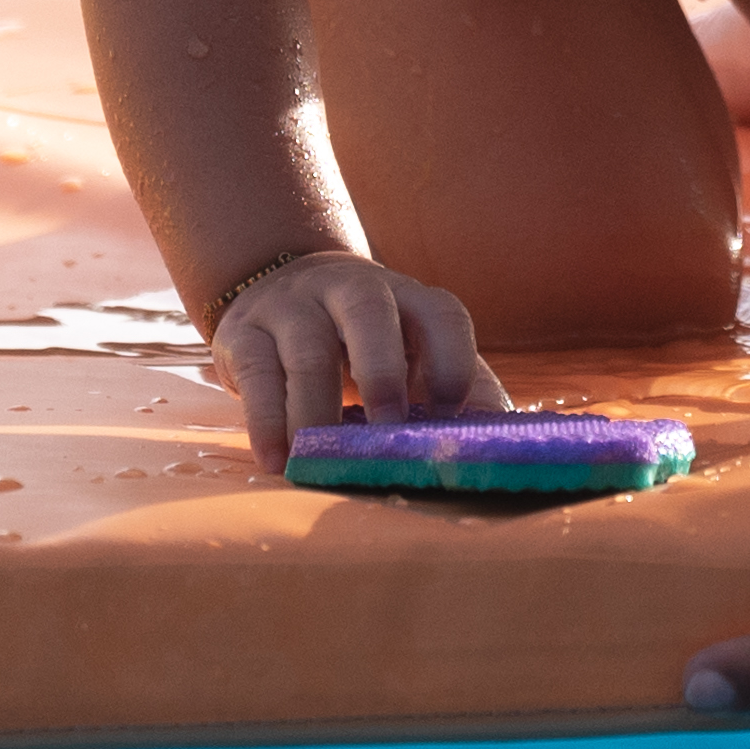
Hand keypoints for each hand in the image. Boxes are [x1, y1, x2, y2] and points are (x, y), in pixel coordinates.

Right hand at [210, 247, 502, 469]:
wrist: (280, 288)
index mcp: (408, 298)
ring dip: (315, 410)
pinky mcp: (245, 333)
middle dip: (381, 370)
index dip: (453, 357)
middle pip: (370, 312)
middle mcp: (352, 290)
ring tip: (319, 460)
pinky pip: (255, 372)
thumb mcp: (412, 354)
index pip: (441, 312)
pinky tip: (275, 459)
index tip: (450, 410)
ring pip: (307, 349)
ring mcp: (294, 307)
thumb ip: (460, 391)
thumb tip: (504, 440)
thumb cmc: (366, 342)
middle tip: (385, 428)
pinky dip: (265, 420)